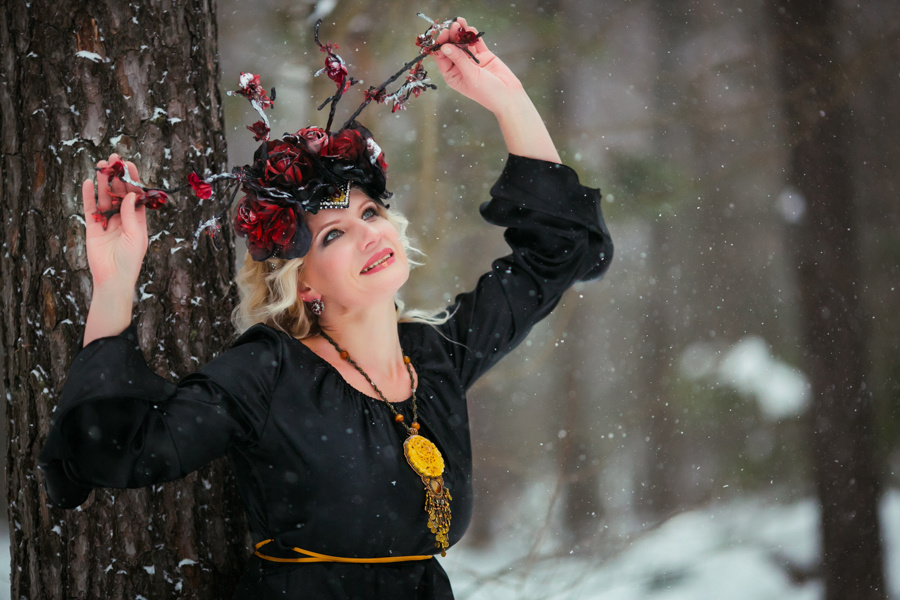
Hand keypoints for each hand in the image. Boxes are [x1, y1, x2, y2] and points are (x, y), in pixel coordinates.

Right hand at [82, 154, 148, 289]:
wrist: (112, 278)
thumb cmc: (130, 260)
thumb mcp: (135, 236)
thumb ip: (132, 215)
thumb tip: (132, 194)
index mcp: (138, 220)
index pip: (136, 196)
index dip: (133, 180)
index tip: (129, 164)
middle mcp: (123, 218)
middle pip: (120, 193)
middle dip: (117, 176)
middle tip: (113, 159)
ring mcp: (107, 222)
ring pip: (104, 197)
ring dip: (102, 181)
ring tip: (100, 165)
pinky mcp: (93, 228)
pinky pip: (90, 209)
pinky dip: (88, 196)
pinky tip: (86, 182)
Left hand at [432, 18, 525, 114]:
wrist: (508, 96)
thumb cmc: (487, 92)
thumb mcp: (470, 75)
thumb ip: (458, 59)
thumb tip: (444, 46)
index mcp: (452, 75)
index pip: (442, 58)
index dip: (441, 45)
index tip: (444, 34)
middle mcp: (460, 67)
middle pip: (452, 48)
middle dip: (452, 36)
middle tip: (454, 25)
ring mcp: (472, 60)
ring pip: (464, 43)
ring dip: (462, 33)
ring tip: (460, 22)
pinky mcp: (483, 55)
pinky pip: (476, 43)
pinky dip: (473, 36)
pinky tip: (470, 29)